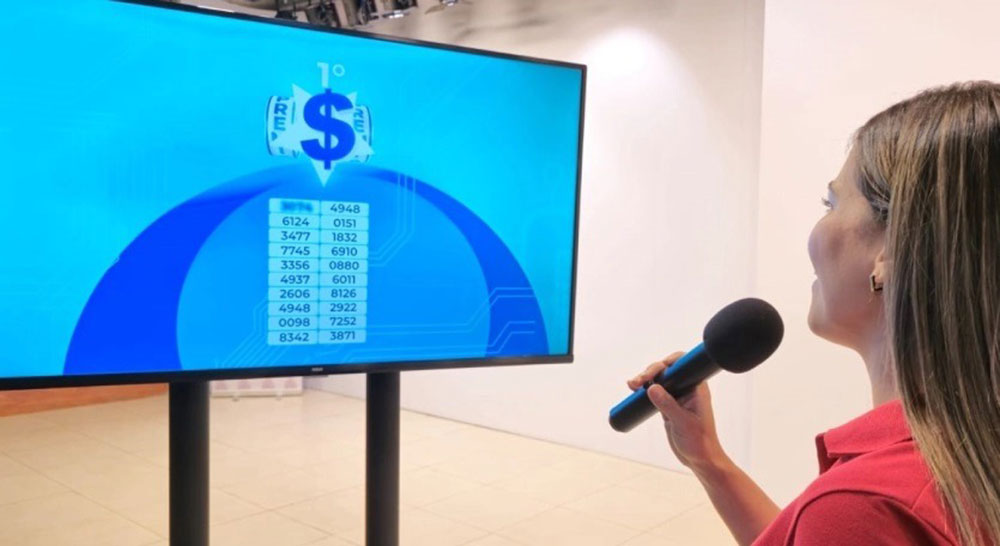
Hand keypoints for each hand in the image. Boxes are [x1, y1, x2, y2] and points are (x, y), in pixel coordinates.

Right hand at [628, 352, 726, 471]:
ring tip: (632, 385)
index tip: (654, 370)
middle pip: (667, 370)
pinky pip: (654, 392)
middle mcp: (687, 388)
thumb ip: (667, 405)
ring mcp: (677, 396)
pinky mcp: (668, 405)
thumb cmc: (699, 441)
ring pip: (658, 380)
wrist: (700, 459)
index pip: (682, 364)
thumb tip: (651, 387)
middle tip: (638, 382)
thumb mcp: (682, 422)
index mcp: (697, 387)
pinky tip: (634, 390)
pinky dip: (643, 390)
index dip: (668, 362)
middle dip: (651, 372)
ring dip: (644, 380)